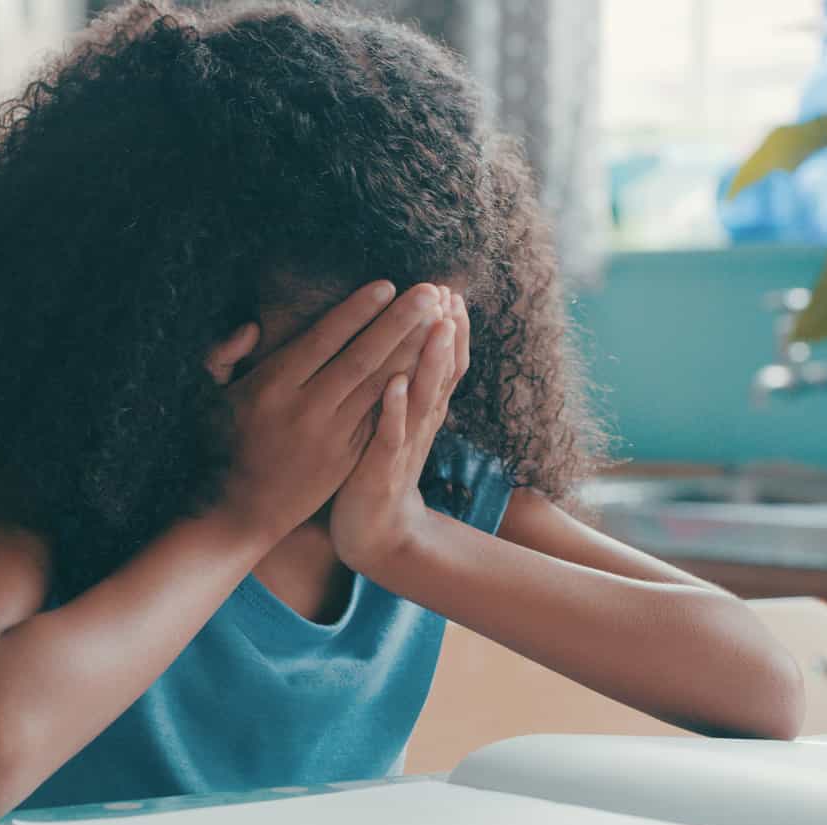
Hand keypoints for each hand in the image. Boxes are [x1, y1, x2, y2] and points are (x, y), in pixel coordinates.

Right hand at [212, 281, 447, 544]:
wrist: (242, 510)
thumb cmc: (223, 444)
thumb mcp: (209, 397)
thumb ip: (223, 355)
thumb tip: (253, 327)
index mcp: (272, 386)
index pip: (324, 339)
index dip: (357, 311)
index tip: (386, 285)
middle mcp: (307, 409)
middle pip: (363, 358)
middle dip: (399, 322)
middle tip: (429, 291)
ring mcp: (332, 437)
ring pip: (380, 386)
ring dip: (412, 351)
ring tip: (439, 321)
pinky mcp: (348, 458)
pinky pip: (382, 417)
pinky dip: (406, 390)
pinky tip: (428, 366)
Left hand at [331, 286, 468, 574]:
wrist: (375, 533)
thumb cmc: (376, 470)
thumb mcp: (395, 422)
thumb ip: (404, 384)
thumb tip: (406, 342)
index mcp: (421, 410)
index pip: (444, 362)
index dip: (451, 328)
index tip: (451, 289)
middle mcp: (419, 424)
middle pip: (441, 373)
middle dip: (446, 332)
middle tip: (449, 293)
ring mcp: (403, 447)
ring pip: (422, 398)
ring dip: (430, 361)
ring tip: (436, 325)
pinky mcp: (380, 470)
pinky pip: (389, 436)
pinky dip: (394, 410)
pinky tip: (393, 383)